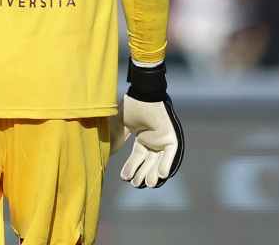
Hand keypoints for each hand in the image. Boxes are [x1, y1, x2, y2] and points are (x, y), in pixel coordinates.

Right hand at [119, 61, 184, 188]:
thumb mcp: (119, 126)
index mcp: (142, 138)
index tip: (125, 178)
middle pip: (148, 162)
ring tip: (147, 184)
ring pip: (159, 161)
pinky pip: (171, 154)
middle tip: (135, 184)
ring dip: (154, 173)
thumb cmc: (131, 106)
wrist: (142, 94)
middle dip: (142, 174)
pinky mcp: (172, 137)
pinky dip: (167, 164)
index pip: (137, 157)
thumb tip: (106, 153)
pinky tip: (161, 175)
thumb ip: (115, 138)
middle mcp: (153, 141)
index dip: (131, 168)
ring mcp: (163, 140)